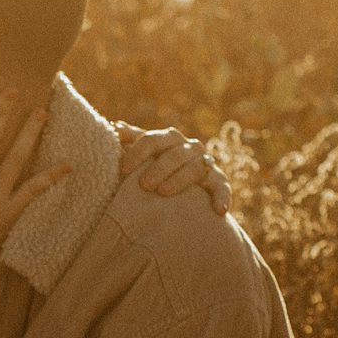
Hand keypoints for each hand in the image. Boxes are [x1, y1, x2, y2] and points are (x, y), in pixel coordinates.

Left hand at [113, 122, 231, 214]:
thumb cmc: (154, 166)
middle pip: (174, 154)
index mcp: (168, 138)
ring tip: (163, 193)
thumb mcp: (143, 153)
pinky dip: (222, 197)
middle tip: (143, 185)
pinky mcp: (218, 179)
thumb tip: (115, 127)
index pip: (152, 140)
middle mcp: (189, 147)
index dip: (137, 154)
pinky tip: (219, 210)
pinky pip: (222, 186)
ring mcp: (205, 162)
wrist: (181, 183)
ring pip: (195, 168)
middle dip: (159, 168)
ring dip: (180, 180)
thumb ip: (130, 140)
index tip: (122, 170)